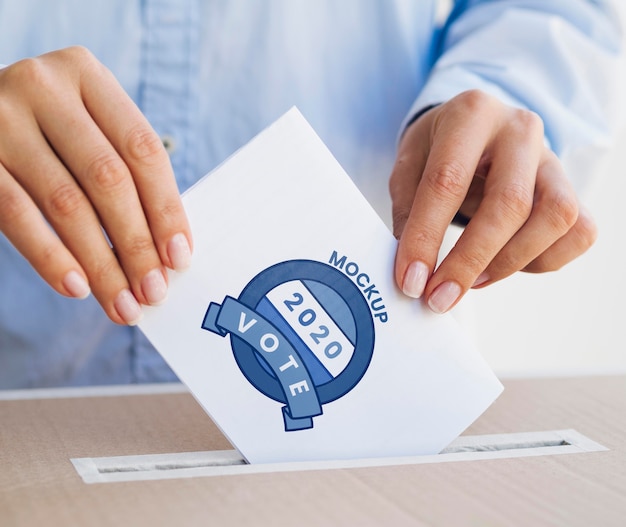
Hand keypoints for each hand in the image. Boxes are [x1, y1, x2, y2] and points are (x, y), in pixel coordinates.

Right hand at [0, 46, 191, 324]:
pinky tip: (76, 288)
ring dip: (101, 263)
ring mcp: (1, 118)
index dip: (166, 209)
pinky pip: (16, 214)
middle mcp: (44, 87)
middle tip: (153, 292)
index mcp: (87, 75)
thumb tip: (166, 251)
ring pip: (66, 203)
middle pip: (108, 179)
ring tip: (122, 302)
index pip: (142, 150)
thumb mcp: (88, 130)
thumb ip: (123, 172)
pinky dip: (51, 257)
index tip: (179, 258)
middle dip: (137, 244)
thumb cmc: (48, 132)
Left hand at [390, 90, 596, 312]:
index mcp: (470, 114)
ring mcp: (552, 158)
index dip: (426, 238)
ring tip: (472, 281)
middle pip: (509, 204)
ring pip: (556, 218)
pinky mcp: (570, 186)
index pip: (447, 182)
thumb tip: (414, 271)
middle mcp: (519, 130)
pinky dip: (544, 260)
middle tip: (439, 297)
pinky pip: (579, 232)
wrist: (476, 128)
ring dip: (511, 262)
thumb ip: (408, 210)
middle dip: (470, 261)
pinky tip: (506, 264)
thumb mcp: (409, 165)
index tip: (411, 281)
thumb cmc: (437, 148)